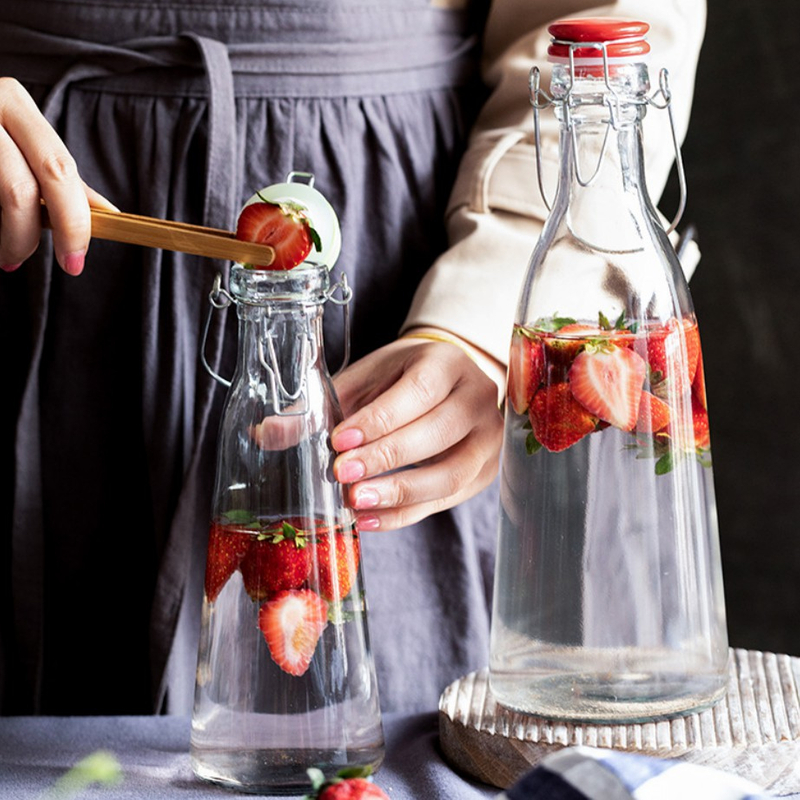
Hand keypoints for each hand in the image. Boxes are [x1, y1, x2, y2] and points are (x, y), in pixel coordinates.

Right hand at [0, 77, 114, 274]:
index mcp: (14, 103)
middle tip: (46, 266)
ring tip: (8, 255)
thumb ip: (60, 176)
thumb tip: (107, 212)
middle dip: (32, 237)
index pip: (59, 170)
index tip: (76, 260)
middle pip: (22, 188)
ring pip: (2, 197)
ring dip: (9, 238)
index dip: (73, 221)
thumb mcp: (23, 144)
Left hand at [331, 335, 503, 530]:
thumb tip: (267, 434)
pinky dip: (404, 514)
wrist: (446, 385)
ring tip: (355, 503)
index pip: (419, 392)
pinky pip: (445, 500)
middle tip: (342, 475)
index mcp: (447, 363)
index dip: (379, 420)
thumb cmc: (399, 380)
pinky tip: (368, 519)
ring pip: (451, 474)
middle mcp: (477, 397)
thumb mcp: (363, 380)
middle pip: (438, 433)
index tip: (339, 440)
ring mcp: (488, 438)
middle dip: (386, 458)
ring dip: (399, 493)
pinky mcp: (484, 472)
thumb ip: (320, 407)